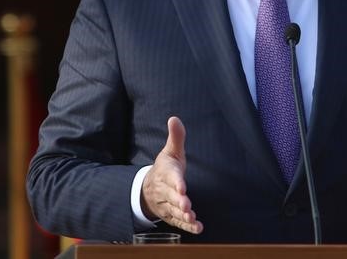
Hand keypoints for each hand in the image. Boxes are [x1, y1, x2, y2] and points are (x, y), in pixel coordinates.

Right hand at [141, 116, 203, 233]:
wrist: (149, 188)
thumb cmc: (165, 168)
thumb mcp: (170, 152)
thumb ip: (176, 137)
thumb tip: (174, 118)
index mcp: (166, 173)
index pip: (171, 177)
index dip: (176, 182)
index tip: (182, 186)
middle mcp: (165, 190)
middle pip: (171, 197)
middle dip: (179, 201)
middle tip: (186, 205)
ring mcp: (167, 205)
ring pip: (174, 211)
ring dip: (183, 215)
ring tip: (191, 217)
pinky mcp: (171, 216)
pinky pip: (178, 222)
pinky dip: (187, 227)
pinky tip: (197, 228)